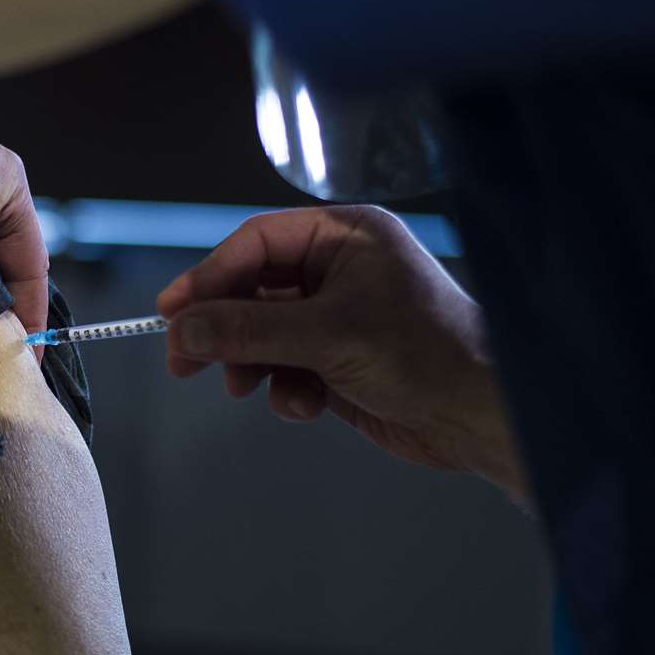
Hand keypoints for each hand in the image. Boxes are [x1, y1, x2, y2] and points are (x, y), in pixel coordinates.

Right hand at [157, 206, 527, 501]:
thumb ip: (247, 330)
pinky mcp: (338, 361)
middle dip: (222, 329)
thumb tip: (182, 329)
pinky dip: (284, 389)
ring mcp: (338, 317)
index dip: (209, 276)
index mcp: (345, 236)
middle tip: (184, 359)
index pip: (256, 243)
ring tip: (245, 387)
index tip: (172, 312)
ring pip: (262, 334)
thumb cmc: (427, 354)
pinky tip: (304, 405)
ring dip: (251, 363)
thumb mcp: (327, 335)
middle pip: (252, 290)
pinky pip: (285, 367)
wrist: (482, 417)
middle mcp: (340, 270)